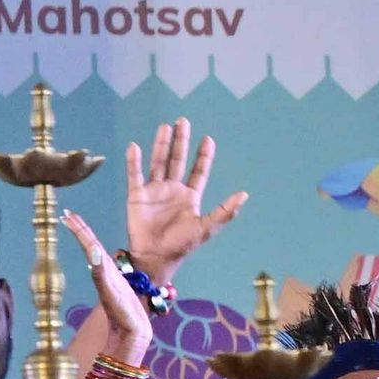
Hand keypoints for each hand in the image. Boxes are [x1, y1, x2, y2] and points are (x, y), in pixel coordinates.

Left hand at [71, 213, 154, 372]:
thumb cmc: (122, 314)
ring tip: (79, 226)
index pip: (88, 243)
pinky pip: (107, 265)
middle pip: (91, 244)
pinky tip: (98, 254)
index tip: (66, 214)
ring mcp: (111, 278)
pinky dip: (100, 255)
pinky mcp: (119, 285)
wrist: (132, 333)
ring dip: (88, 239)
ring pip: (97, 252)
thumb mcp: (109, 290)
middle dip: (80, 229)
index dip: (79, 228)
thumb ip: (101, 272)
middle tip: (68, 214)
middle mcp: (105, 271)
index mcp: (102, 269)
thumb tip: (92, 251)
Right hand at [122, 121, 244, 276]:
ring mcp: (154, 191)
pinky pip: (135, 175)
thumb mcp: (206, 228)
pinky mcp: (137, 195)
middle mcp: (172, 189)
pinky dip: (134, 161)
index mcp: (190, 196)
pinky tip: (135, 148)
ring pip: (158, 162)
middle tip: (183, 121)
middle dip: (181, 141)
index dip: (203, 156)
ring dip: (161, 145)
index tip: (208, 139)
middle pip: (177, 160)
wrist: (155, 256)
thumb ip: (224, 211)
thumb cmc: (181, 245)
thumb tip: (244, 194)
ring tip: (164, 127)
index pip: (198, 171)